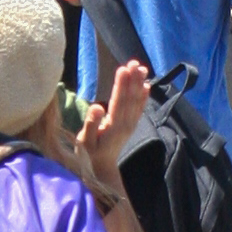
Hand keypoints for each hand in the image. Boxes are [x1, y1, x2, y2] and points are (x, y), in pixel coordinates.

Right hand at [74, 56, 151, 186]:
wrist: (102, 169)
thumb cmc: (89, 154)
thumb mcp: (85, 142)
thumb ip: (91, 124)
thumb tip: (98, 107)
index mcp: (113, 126)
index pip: (119, 101)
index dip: (121, 85)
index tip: (123, 69)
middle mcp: (125, 124)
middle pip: (130, 98)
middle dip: (132, 80)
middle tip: (133, 62)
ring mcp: (130, 125)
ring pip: (136, 102)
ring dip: (139, 84)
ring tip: (141, 68)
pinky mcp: (131, 125)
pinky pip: (139, 109)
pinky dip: (143, 97)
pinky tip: (147, 85)